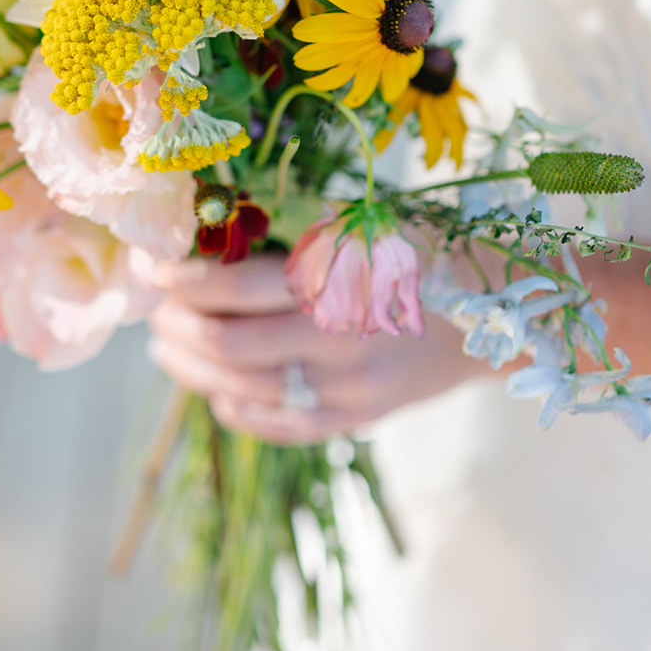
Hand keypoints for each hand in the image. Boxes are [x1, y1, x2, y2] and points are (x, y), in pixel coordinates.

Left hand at [146, 251, 481, 445]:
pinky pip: (281, 425)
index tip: (149, 266)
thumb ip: (298, 235)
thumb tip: (216, 232)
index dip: (179, 279)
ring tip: (166, 348)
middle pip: (227, 346)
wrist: (501, 314)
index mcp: (340, 283)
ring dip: (191, 369)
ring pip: (244, 390)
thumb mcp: (368, 224)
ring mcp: (349, 391)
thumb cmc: (426, 253)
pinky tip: (214, 390)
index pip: (235, 287)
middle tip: (153, 309)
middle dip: (175, 325)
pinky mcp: (358, 419)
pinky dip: (237, 409)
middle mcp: (340, 343)